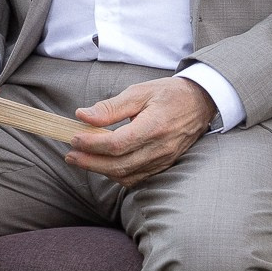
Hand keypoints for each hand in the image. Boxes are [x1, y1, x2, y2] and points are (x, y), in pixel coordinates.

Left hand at [65, 76, 214, 185]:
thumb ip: (110, 107)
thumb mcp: (139, 92)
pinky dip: (117, 175)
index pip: (118, 143)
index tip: (74, 138)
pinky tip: (103, 165)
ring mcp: (164, 160)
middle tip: (70, 155)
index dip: (93, 144)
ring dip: (100, 170)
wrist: (201, 103)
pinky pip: (137, 178)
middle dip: (90, 162)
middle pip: (119, 164)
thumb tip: (82, 116)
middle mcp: (160, 148)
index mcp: (154, 126)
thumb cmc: (169, 94)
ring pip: (126, 175)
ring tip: (81, 159)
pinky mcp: (164, 166)